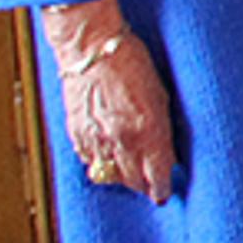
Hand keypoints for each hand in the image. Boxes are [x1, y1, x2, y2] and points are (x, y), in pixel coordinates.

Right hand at [42, 0, 174, 203]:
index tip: (165, 194)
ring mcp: (95, 139)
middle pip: (133, 181)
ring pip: (109, 175)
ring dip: (121, 176)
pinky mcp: (76, 133)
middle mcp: (121, 141)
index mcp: (148, 131)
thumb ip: (163, 128)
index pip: (157, 176)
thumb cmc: (133, 62)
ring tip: (130, 172)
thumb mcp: (161, 94)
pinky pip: (88, 161)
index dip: (161, 189)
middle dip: (143, 186)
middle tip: (150, 186)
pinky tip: (107, 155)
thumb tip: (167, 153)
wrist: (92, 47)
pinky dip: (98, 162)